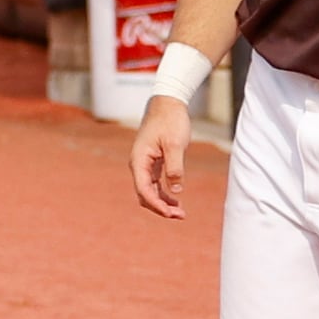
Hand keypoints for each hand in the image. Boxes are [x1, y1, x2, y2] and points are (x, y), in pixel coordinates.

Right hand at [133, 95, 195, 218]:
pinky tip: (176, 200)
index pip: (144, 190)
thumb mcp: (175, 144)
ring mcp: (145, 164)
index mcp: (139, 160)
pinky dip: (164, 193)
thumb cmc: (170, 120)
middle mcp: (139, 164)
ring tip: (180, 212)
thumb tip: (176, 190)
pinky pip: (155, 183)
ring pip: (150, 191)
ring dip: (162, 203)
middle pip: (144, 194)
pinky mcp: (153, 162)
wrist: (168, 103)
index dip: (156, 205)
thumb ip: (175, 167)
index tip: (170, 213)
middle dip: (160, 208)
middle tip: (180, 216)